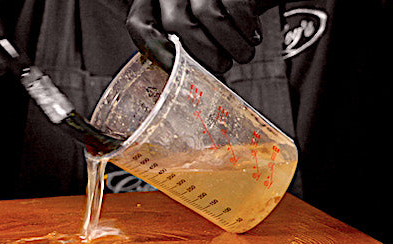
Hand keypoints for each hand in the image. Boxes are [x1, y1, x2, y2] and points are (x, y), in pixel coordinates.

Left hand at [127, 0, 278, 72]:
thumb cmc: (219, 12)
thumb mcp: (192, 27)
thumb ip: (180, 47)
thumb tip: (182, 86)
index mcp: (154, 1)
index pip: (140, 23)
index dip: (154, 49)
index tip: (174, 70)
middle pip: (176, 23)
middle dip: (202, 53)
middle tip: (221, 67)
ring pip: (207, 15)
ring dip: (230, 44)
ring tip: (242, 55)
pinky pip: (236, 6)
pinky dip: (246, 28)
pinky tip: (252, 36)